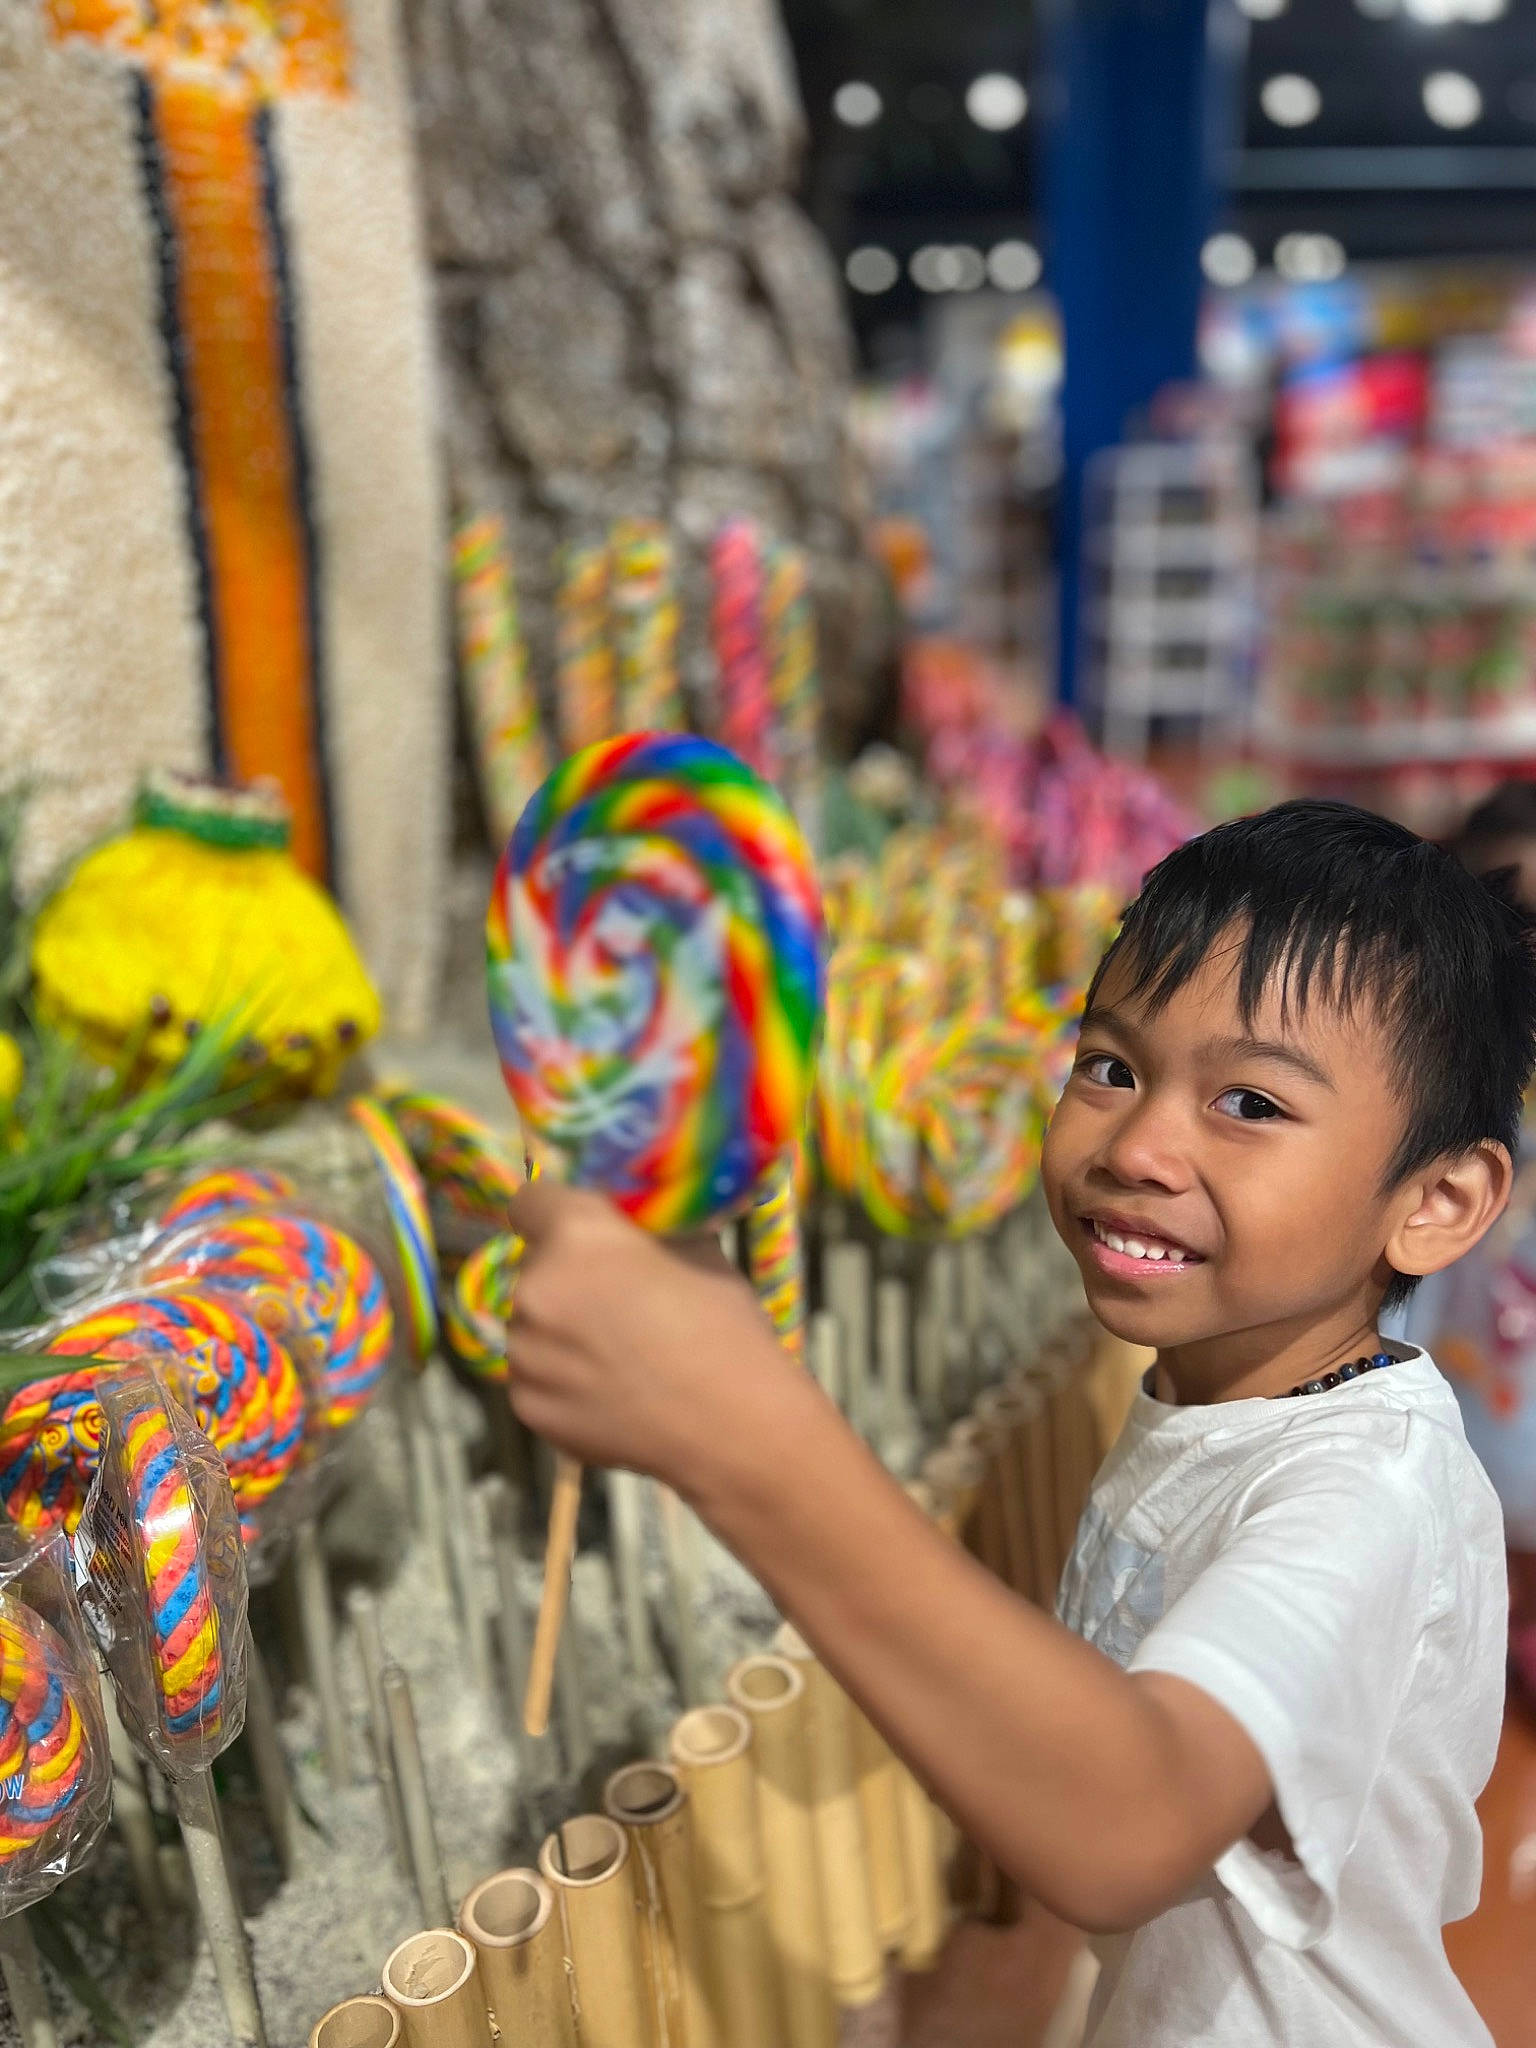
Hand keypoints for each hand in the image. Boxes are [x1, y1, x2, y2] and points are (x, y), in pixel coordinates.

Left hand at [502, 1180, 798, 1487]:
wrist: (731, 1425)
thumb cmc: (722, 1326)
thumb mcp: (695, 1246)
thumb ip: (642, 1224)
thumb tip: (626, 1215)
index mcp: (575, 1235)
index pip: (531, 1200)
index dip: (556, 1211)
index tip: (579, 1228)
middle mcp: (534, 1288)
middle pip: (534, 1266)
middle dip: (565, 1274)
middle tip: (614, 1300)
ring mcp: (525, 1352)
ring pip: (531, 1323)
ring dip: (560, 1328)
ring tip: (618, 1353)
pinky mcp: (527, 1405)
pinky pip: (535, 1375)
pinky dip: (562, 1378)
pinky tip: (611, 1389)